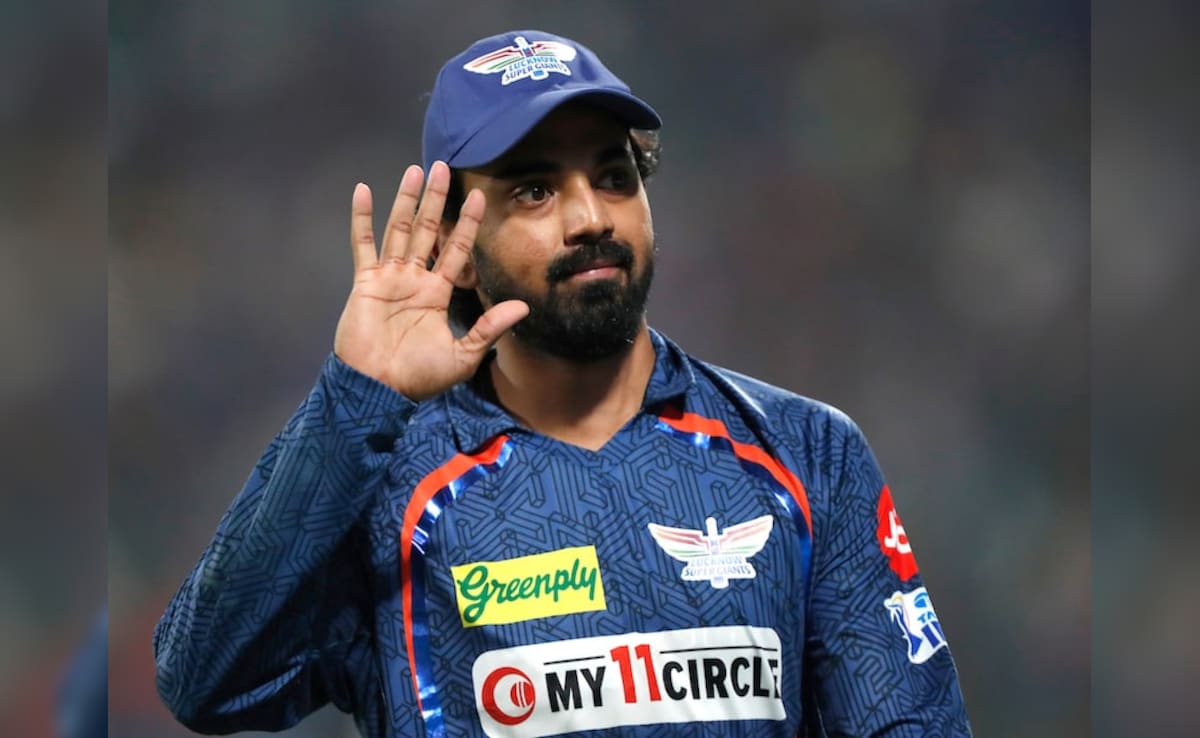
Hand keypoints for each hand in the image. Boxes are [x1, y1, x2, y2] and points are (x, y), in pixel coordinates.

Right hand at [333, 162, 528, 399]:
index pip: (456, 250)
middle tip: (444, 168)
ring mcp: (389, 278)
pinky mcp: (365, 282)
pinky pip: (363, 244)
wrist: (379, 389)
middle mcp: (414, 280)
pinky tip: (364, 191)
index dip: (467, 224)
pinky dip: (362, 218)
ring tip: (416, 171)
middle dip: (437, 200)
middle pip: (428, 231)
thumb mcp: (464, 355)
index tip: (480, 197)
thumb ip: (490, 328)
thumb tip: (522, 307)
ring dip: (408, 200)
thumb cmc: (419, 378)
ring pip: (400, 230)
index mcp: (437, 293)